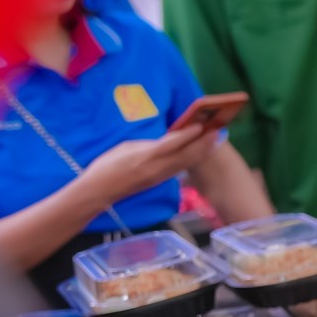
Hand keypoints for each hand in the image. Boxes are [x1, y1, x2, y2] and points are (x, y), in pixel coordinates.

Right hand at [80, 126, 212, 202]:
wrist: (99, 191)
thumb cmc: (107, 165)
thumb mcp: (127, 148)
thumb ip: (149, 145)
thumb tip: (167, 141)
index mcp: (144, 156)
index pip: (171, 144)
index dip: (188, 135)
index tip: (201, 125)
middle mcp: (156, 167)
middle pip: (185, 154)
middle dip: (203, 142)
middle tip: (217, 130)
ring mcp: (159, 176)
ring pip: (186, 162)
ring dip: (202, 151)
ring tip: (215, 138)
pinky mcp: (159, 181)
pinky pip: (180, 168)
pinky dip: (193, 159)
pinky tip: (201, 152)